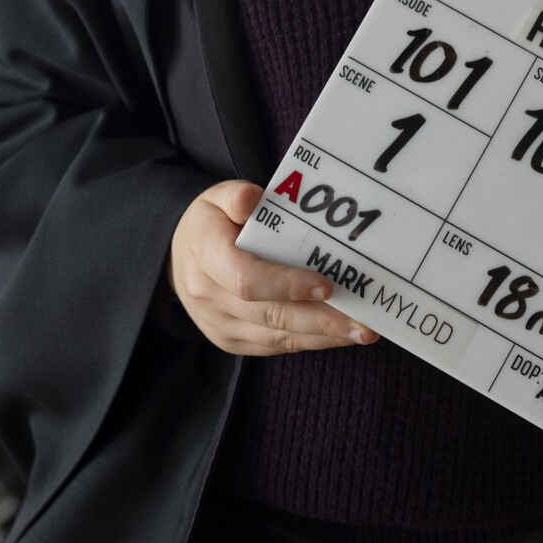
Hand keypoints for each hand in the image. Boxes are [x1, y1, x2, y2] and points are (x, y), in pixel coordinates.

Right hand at [169, 180, 378, 354]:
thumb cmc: (211, 224)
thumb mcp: (216, 198)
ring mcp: (220, 324)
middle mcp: (209, 296)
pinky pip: (275, 347)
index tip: (327, 286)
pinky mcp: (232, 341)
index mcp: (206, 255)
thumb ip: (236, 195)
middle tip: (363, 323)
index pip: (247, 279)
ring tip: (362, 332)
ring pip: (278, 337)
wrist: (178, 259)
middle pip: (271, 315)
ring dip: (324, 337)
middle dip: (322, 321)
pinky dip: (310, 342)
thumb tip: (253, 198)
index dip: (288, 285)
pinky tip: (339, 335)